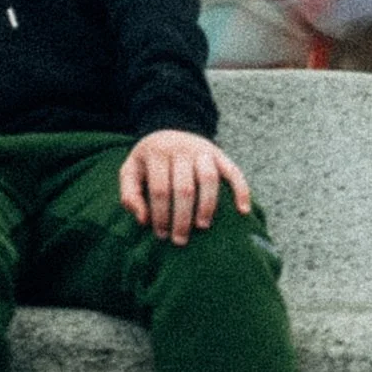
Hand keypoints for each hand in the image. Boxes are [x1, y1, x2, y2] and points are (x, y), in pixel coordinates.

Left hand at [120, 128, 251, 242]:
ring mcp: (202, 150)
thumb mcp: (131, 171)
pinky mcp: (219, 154)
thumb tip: (143, 220)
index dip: (161, 215)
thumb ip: (130, 194)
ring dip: (207, 205)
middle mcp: (181, 148)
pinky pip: (234, 171)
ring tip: (202, 226)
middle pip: (184, 187)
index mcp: (157, 152)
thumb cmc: (149, 161)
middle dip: (182, 218)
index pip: (160, 189)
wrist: (169, 131)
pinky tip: (242, 210)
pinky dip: (241, 190)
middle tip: (180, 240)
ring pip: (209, 178)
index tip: (161, 235)